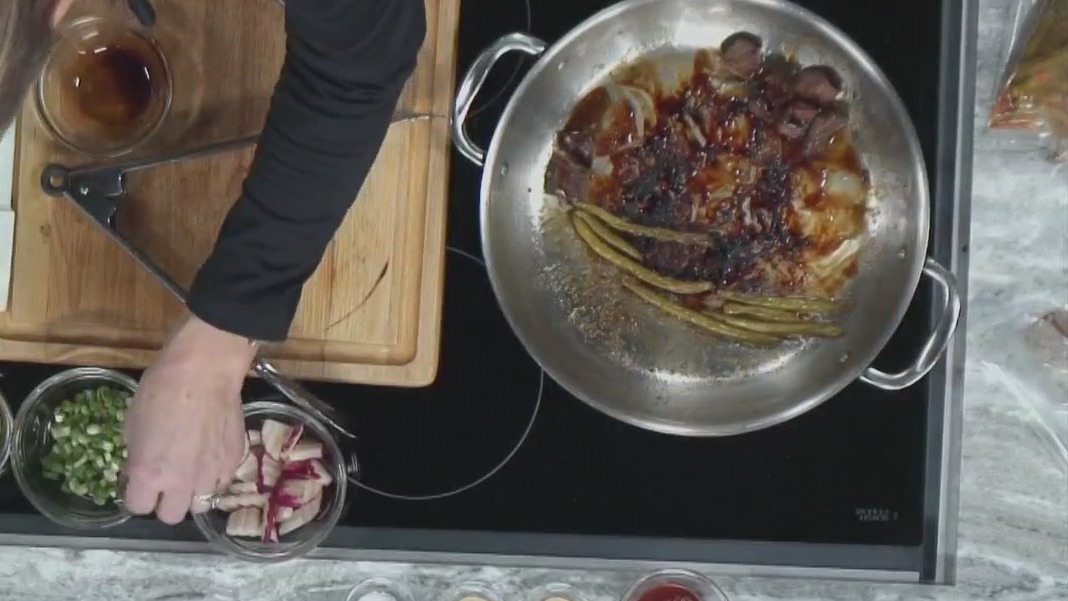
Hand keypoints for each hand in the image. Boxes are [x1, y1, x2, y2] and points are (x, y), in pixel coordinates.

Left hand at [122, 314, 257, 523]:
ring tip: (191, 473)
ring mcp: (211, 475)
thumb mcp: (132, 425)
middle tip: (166, 481)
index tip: (139, 483)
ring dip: (192, 493)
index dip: (136, 495)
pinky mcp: (233, 462)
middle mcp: (180, 483)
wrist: (204, 371)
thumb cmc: (160, 390)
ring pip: (200, 505)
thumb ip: (136, 458)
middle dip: (165, 501)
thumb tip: (138, 471)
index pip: (137, 507)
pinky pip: (221, 484)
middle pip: (170, 516)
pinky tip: (209, 459)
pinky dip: (214, 478)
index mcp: (148, 474)